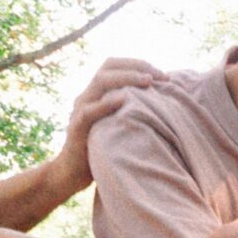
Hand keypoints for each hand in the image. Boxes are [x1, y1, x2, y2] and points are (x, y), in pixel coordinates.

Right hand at [50, 58, 162, 195]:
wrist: (73, 174)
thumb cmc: (103, 149)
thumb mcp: (118, 123)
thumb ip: (131, 109)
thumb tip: (163, 100)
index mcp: (97, 92)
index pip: (115, 65)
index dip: (139, 64)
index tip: (164, 74)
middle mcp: (87, 96)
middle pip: (109, 67)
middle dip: (137, 66)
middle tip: (161, 76)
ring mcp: (80, 109)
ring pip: (100, 81)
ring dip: (126, 78)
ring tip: (148, 81)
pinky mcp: (76, 128)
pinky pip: (89, 111)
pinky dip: (107, 103)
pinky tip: (125, 99)